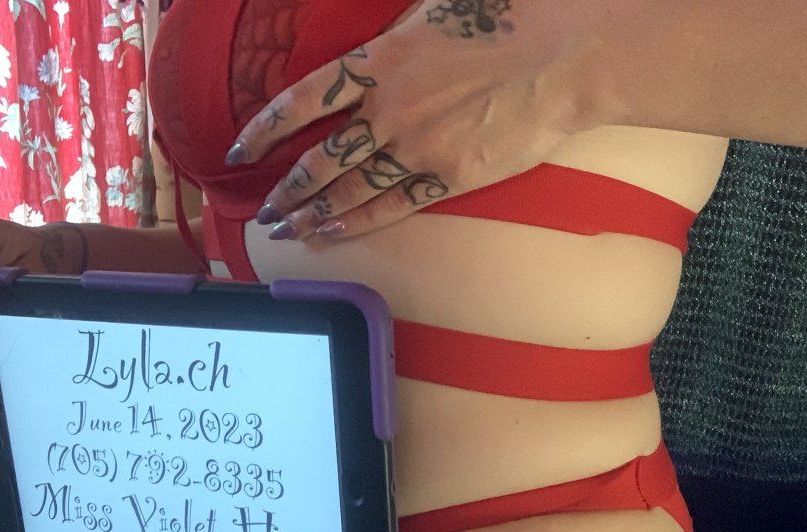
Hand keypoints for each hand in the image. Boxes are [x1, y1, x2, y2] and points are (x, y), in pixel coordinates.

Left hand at [228, 1, 611, 240]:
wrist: (566, 54)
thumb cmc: (509, 15)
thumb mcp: (434, 5)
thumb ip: (396, 33)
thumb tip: (375, 48)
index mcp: (379, 61)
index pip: (302, 101)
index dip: (265, 129)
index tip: (241, 149)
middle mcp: (388, 111)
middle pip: (320, 159)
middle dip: (286, 189)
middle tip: (263, 211)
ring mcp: (416, 148)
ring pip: (350, 190)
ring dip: (314, 214)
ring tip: (288, 231)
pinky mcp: (449, 177)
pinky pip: (392, 206)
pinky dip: (359, 222)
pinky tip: (334, 234)